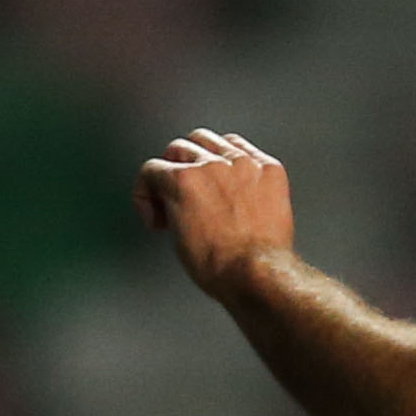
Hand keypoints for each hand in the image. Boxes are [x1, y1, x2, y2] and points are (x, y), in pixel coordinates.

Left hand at [139, 128, 297, 289]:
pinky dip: (145, 195)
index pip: (231, 146)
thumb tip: (224, 209)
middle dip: (188, 167)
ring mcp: (211, 167)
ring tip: (169, 215)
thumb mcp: (270, 221)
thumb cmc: (262, 264)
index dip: (212, 166)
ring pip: (175, 151)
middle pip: (200, 141)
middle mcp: (239, 162)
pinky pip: (150, 170)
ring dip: (167, 180)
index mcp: (267, 171)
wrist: (254, 273)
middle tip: (183, 201)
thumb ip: (250, 201)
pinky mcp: (183, 179)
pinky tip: (157, 222)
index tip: (207, 192)